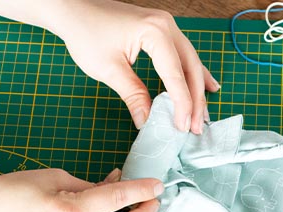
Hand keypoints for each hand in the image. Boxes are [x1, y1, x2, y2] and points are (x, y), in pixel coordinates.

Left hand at [50, 0, 219, 133]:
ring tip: (203, 115)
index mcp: (155, 32)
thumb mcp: (109, 70)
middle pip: (190, 68)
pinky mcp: (161, 31)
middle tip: (196, 127)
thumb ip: (133, 95)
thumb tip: (147, 122)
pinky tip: (209, 86)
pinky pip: (184, 55)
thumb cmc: (86, 33)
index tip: (183, 126)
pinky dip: (194, 73)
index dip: (181, 103)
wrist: (73, 9)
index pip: (175, 74)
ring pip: (190, 62)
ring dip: (197, 90)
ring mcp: (166, 26)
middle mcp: (166, 26)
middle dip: (195, 100)